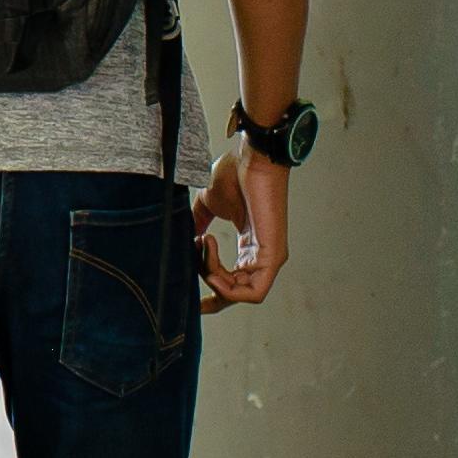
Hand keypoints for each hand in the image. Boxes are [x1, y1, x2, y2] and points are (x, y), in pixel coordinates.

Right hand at [194, 147, 286, 312]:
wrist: (252, 159)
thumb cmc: (235, 174)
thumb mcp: (208, 204)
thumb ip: (198, 223)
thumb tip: (184, 237)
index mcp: (249, 247)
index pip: (234, 285)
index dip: (212, 295)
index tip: (191, 297)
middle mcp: (261, 257)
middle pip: (235, 293)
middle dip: (211, 295)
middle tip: (191, 279)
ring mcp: (270, 258)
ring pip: (239, 294)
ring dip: (213, 278)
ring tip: (202, 245)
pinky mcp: (274, 256)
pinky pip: (253, 292)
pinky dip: (228, 288)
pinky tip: (211, 268)